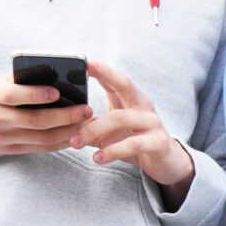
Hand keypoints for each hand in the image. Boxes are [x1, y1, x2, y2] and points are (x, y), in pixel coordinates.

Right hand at [0, 73, 89, 158]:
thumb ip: (14, 82)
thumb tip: (51, 77)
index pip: (14, 95)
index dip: (38, 94)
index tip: (59, 91)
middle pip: (35, 121)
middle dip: (66, 117)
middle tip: (86, 110)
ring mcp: (0, 138)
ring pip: (41, 138)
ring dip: (68, 132)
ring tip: (86, 123)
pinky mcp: (4, 150)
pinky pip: (37, 148)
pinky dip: (57, 143)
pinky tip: (72, 136)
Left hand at [75, 60, 195, 196]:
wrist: (166, 163)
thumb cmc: (134, 141)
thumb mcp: (109, 131)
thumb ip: (88, 123)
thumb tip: (58, 117)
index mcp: (132, 99)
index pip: (116, 79)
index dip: (101, 69)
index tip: (84, 61)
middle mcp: (144, 106)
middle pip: (125, 84)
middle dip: (106, 74)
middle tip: (87, 70)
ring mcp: (153, 123)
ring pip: (120, 117)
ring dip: (94, 129)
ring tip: (75, 141)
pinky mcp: (158, 142)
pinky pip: (133, 144)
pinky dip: (113, 151)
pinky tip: (98, 157)